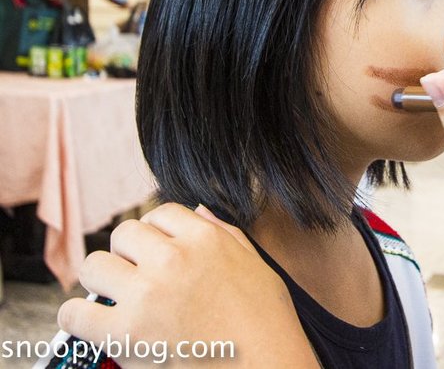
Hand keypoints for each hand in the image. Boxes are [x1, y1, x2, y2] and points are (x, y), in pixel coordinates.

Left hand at [57, 203, 317, 367]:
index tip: (154, 250)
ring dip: (101, 282)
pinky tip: (94, 326)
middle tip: (135, 277)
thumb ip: (227, 235)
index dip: (156, 233)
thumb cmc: (267, 325)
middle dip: (127, 254)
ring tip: (114, 299)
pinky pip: (75, 313)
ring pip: (93, 266)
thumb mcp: (257, 267)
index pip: (160, 214)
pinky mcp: (125, 333)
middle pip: (124, 234)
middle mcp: (173, 258)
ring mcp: (146, 293)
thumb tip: (199, 211)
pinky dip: (79, 319)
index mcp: (205, 239)